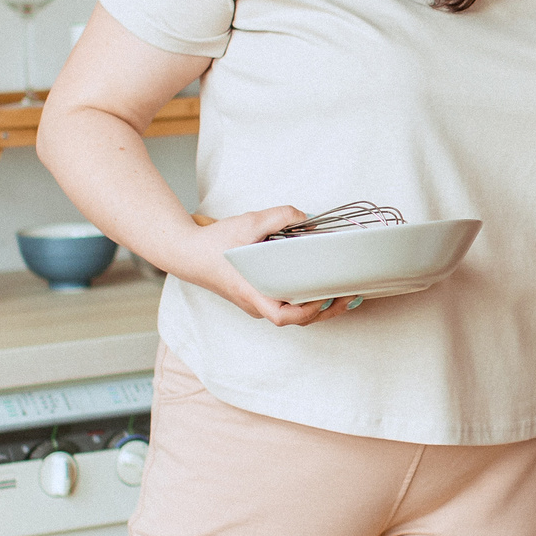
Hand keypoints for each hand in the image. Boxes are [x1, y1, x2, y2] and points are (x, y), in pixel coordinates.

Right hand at [174, 206, 357, 326]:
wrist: (186, 252)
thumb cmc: (213, 244)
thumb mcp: (248, 223)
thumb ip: (279, 216)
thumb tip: (306, 216)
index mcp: (251, 293)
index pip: (283, 317)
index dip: (308, 312)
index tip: (326, 297)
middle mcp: (256, 303)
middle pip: (295, 319)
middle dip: (324, 310)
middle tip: (349, 295)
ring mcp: (256, 302)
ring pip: (292, 313)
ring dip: (317, 306)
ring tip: (341, 293)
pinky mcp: (257, 296)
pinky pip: (285, 304)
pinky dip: (305, 299)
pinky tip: (319, 286)